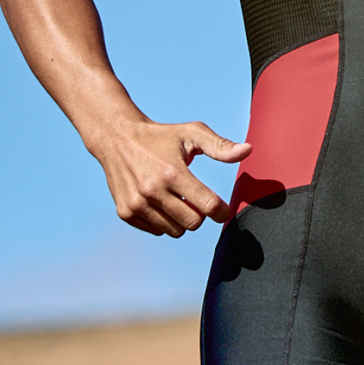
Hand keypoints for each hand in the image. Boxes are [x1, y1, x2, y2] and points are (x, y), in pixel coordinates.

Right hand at [89, 118, 249, 236]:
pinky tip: (160, 202)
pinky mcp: (125, 212)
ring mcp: (137, 204)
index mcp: (172, 173)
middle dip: (201, 214)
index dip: (221, 211)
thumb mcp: (191, 133)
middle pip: (194, 223)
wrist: (116, 138)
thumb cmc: (160, 136)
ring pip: (176, 231)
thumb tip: (247, 150)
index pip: (208, 206)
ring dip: (182, 219)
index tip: (223, 208)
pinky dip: (164, 221)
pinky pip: (158, 230)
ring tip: (177, 198)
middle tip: (195, 198)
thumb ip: (220, 146)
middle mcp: (152, 191)